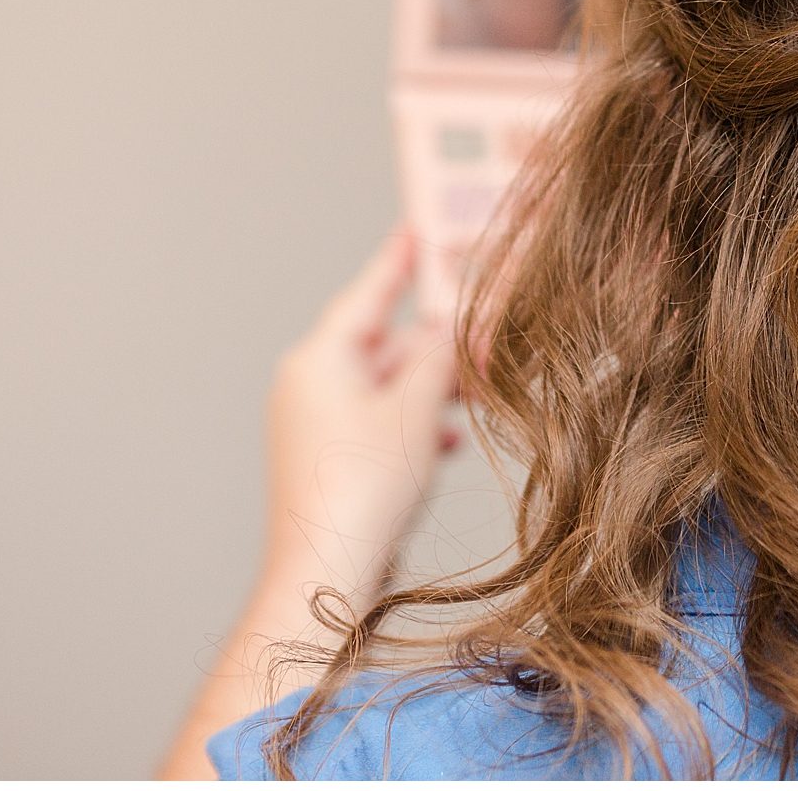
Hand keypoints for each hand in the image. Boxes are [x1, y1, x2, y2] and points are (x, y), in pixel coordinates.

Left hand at [261, 228, 460, 610]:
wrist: (326, 568)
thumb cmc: (363, 487)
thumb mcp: (417, 408)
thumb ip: (440, 357)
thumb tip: (453, 326)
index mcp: (321, 358)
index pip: (369, 292)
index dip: (400, 260)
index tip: (417, 229)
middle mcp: (309, 382)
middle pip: (385, 342)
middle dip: (438, 346)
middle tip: (487, 342)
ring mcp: (313, 420)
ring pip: (386, 384)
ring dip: (432, 389)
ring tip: (477, 398)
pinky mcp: (325, 455)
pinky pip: (377, 417)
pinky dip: (413, 420)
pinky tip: (447, 441)